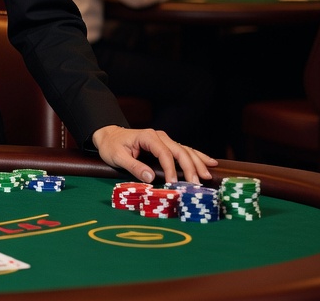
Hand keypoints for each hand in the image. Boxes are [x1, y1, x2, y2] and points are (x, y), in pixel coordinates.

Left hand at [92, 124, 217, 184]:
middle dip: (190, 167)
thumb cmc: (111, 146)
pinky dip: (197, 156)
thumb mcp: (117, 157)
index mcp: (147, 137)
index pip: (164, 153)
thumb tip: (150, 178)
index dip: (171, 169)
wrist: (109, 135)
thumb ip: (133, 166)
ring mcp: (164, 139)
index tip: (174, 183)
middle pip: (179, 151)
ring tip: (208, 175)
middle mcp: (159, 136)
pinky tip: (210, 162)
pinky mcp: (167, 144)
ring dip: (198, 162)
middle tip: (197, 184)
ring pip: (185, 150)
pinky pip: (184, 150)